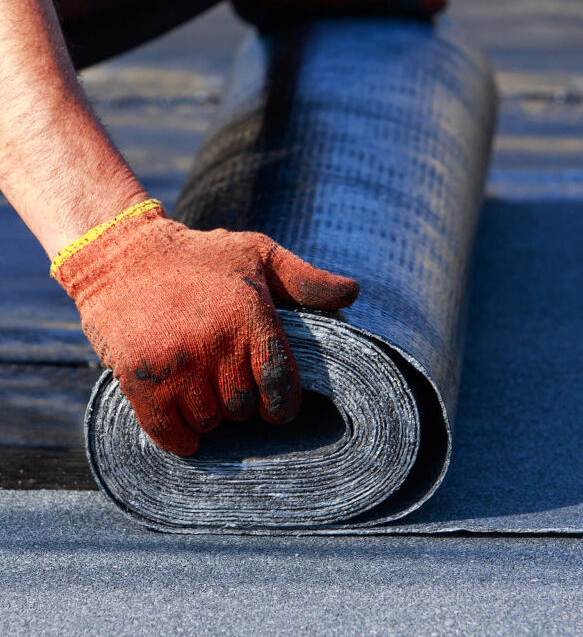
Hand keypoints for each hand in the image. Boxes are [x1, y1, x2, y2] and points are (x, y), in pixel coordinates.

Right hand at [52, 200, 358, 454]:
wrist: (119, 254)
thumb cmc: (200, 255)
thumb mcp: (259, 254)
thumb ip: (306, 280)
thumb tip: (353, 293)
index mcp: (250, 318)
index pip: (279, 385)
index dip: (282, 405)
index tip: (278, 407)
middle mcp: (215, 345)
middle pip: (244, 408)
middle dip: (245, 404)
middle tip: (235, 387)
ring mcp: (176, 365)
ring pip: (210, 421)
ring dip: (212, 416)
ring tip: (207, 393)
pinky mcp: (141, 380)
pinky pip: (168, 432)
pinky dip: (181, 438)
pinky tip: (187, 427)